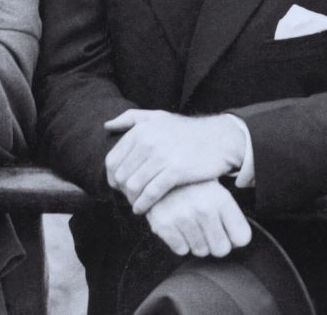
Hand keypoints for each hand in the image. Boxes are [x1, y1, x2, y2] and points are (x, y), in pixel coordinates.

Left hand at [104, 110, 244, 213]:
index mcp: (141, 130)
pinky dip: (143, 204)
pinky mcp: (175, 171)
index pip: (113, 160)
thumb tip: (107, 126)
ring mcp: (162, 156)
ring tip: (136, 203)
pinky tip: (142, 209)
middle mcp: (148, 141)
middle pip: (121, 175)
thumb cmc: (187, 131)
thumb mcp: (159, 117)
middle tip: (129, 197)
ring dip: (132, 199)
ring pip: (134, 185)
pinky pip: (151, 193)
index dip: (112, 176)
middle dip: (122, 190)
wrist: (219, 139)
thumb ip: (131, 118)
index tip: (119, 186)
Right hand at [144, 180, 251, 257]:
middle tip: (209, 231)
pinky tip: (179, 227)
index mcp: (221, 199)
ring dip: (197, 242)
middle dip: (216, 244)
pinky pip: (181, 250)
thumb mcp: (218, 192)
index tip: (228, 233)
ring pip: (201, 251)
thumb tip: (239, 242)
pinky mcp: (164, 224)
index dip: (235, 238)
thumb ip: (231, 216)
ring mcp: (183, 217)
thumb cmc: (194, 185)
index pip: (241, 237)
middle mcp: (203, 209)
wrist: (161, 173)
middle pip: (221, 250)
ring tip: (192, 224)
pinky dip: (180, 242)